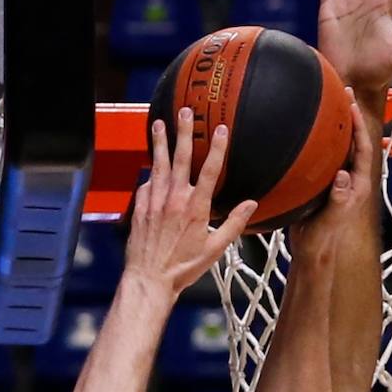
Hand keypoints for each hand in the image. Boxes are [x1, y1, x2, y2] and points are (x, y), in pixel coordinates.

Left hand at [125, 108, 256, 295]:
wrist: (149, 279)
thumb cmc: (183, 268)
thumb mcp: (215, 249)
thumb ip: (233, 224)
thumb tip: (251, 205)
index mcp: (195, 209)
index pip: (209, 171)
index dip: (217, 148)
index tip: (221, 129)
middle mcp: (174, 200)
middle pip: (180, 158)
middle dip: (184, 132)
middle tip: (185, 111)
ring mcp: (154, 202)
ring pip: (158, 165)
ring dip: (159, 143)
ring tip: (158, 124)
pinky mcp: (140, 209)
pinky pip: (145, 185)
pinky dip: (149, 173)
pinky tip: (150, 166)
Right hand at [291, 95, 373, 258]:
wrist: (311, 251)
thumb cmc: (323, 239)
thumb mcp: (330, 219)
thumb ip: (338, 199)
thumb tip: (342, 175)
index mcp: (357, 184)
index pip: (362, 147)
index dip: (358, 125)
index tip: (351, 103)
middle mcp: (348, 178)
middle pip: (352, 140)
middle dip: (349, 116)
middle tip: (343, 91)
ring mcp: (335, 180)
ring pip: (338, 146)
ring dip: (334, 125)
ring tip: (326, 103)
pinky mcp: (322, 183)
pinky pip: (322, 156)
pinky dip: (318, 140)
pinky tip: (305, 130)